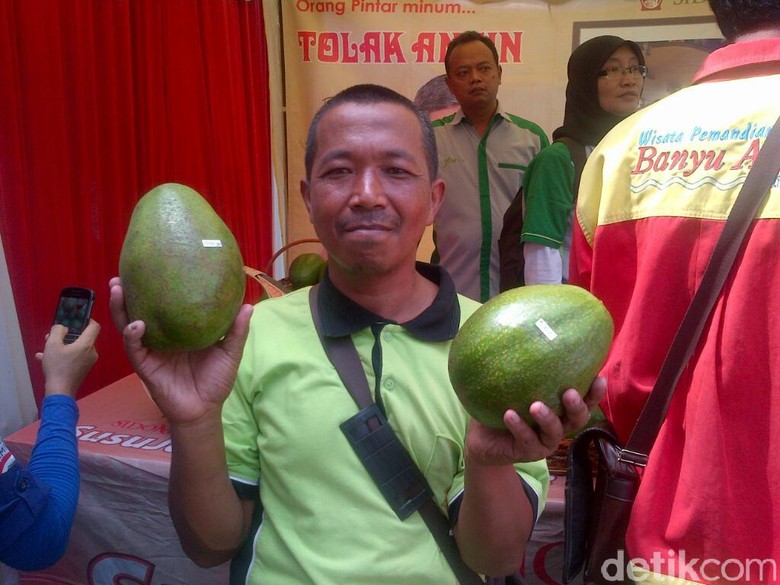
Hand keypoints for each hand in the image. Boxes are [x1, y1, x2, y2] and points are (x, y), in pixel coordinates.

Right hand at [36, 320, 99, 397]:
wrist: (60, 391)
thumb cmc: (57, 366)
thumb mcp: (52, 344)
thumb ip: (58, 331)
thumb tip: (64, 328)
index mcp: (87, 344)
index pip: (95, 326)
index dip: (87, 319)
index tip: (77, 318)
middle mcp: (91, 352)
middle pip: (83, 337)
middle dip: (67, 334)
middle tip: (53, 335)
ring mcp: (88, 362)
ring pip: (76, 348)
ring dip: (62, 345)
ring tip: (46, 347)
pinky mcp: (83, 369)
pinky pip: (74, 357)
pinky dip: (63, 355)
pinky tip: (44, 357)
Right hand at [108, 276, 252, 424]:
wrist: (205, 410)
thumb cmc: (216, 380)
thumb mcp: (229, 352)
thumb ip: (235, 331)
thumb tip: (247, 305)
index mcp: (178, 330)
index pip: (162, 306)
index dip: (154, 288)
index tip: (152, 266)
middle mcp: (161, 337)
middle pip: (139, 311)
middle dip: (127, 294)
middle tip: (121, 275)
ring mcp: (151, 351)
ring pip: (129, 326)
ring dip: (121, 308)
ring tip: (118, 288)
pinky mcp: (146, 366)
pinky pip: (135, 349)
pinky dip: (133, 336)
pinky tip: (136, 325)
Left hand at [465, 376, 606, 465]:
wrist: (483, 437)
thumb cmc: (501, 403)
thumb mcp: (512, 382)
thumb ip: (521, 362)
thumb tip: (522, 323)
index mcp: (560, 409)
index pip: (584, 400)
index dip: (595, 392)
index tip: (600, 377)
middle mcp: (558, 426)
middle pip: (577, 419)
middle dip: (577, 406)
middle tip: (569, 392)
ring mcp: (544, 441)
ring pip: (554, 432)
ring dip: (547, 418)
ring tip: (535, 405)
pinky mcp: (527, 453)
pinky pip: (525, 439)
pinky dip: (519, 426)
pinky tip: (509, 414)